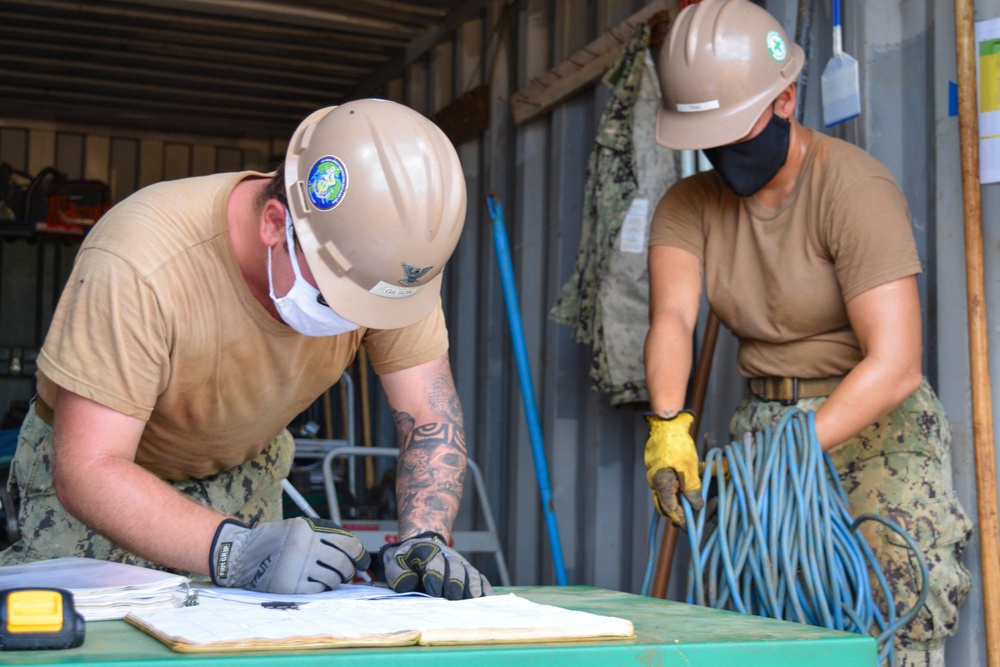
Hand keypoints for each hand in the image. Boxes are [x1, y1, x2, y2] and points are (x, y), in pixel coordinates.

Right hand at [210, 517, 369, 593]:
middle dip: (349, 569)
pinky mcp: (292, 588)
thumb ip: (330, 535)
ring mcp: (298, 570)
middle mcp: (305, 550)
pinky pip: (319, 591)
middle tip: (348, 571)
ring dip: (336, 579)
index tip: (363, 561)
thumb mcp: (303, 526)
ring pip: (333, 580)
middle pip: (343, 564)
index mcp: (309, 531)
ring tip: (328, 575)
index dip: (360, 554)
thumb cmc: (279, 539)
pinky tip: (315, 582)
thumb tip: (358, 553)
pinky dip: (322, 588)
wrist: (245, 556)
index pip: (348, 544)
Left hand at [376, 531, 492, 599]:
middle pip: (455, 568)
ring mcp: (460, 563)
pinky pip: (480, 578)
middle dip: (455, 583)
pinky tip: (486, 600)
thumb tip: (411, 583)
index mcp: (427, 552)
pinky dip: (484, 588)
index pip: (434, 563)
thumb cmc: (406, 562)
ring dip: (472, 586)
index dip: (435, 577)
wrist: (420, 547)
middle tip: (454, 598)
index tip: (434, 593)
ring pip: (470, 572)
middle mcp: (447, 556)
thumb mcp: (394, 563)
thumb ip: (397, 573)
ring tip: (473, 600)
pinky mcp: (469, 571)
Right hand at [644, 411, 703, 526]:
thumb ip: (692, 490)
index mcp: (660, 484)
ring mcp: (658, 473)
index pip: (669, 510)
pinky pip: (671, 480)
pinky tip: (692, 483)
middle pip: (666, 503)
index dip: (680, 520)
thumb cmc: (677, 445)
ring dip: (682, 497)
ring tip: (694, 502)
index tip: (690, 528)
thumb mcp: (689, 469)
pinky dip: (681, 484)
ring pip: (670, 492)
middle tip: (692, 518)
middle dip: (680, 511)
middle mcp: (656, 481)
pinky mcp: (662, 465)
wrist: (667, 422)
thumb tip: (696, 506)